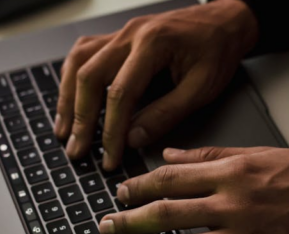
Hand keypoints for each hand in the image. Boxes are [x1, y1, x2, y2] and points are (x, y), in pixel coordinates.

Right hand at [55, 0, 257, 169]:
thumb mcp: (202, 88)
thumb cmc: (217, 50)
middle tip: (77, 150)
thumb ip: (166, 114)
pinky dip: (71, 78)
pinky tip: (69, 99)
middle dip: (81, 118)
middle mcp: (130, 34)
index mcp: (153, 43)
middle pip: (89, 76)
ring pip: (78, 63)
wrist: (224, 22)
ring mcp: (121, 33)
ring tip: (64, 131)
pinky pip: (84, 54)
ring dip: (67, 98)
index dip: (111, 130)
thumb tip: (133, 139)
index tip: (109, 157)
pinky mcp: (118, 38)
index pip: (120, 93)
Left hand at [98, 147, 288, 233]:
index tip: (121, 193)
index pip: (171, 178)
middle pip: (168, 214)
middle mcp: (236, 206)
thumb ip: (211, 154)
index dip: (138, 187)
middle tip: (109, 227)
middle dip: (130, 221)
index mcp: (234, 173)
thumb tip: (171, 155)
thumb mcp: (261, 153)